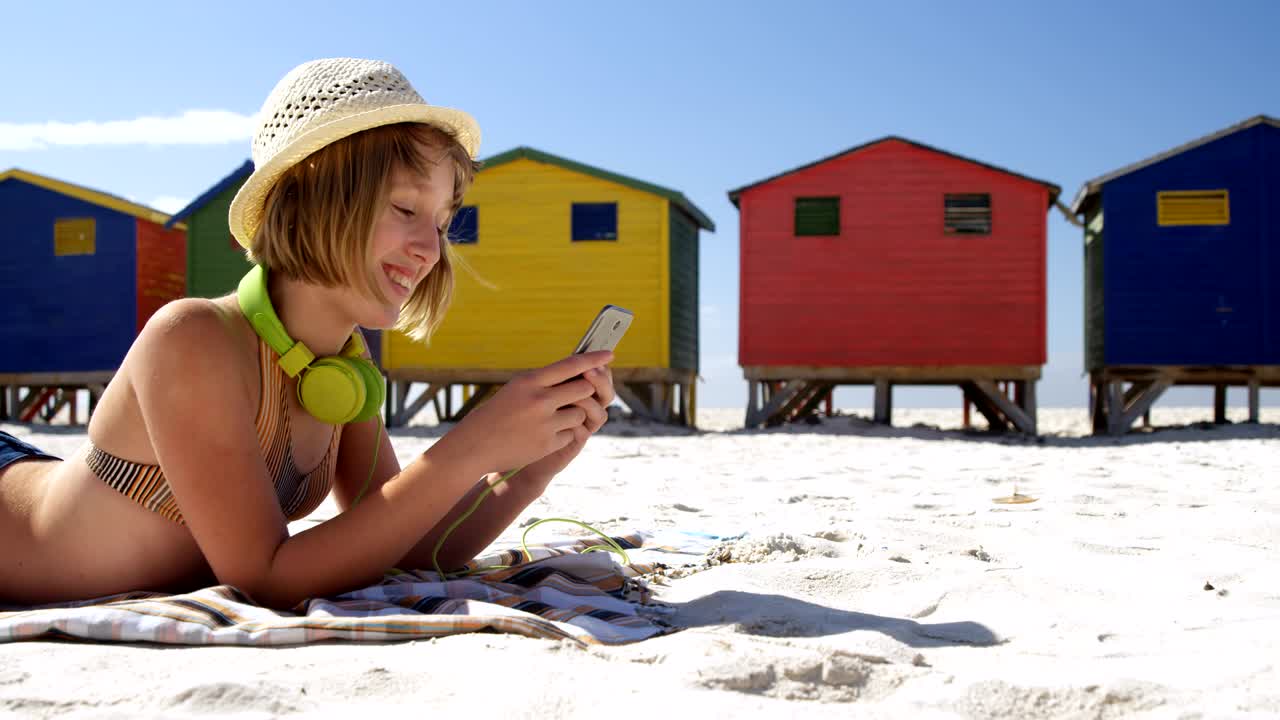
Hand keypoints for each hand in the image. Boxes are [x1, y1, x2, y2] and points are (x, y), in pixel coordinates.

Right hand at [436, 351, 613, 473]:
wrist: (474, 446)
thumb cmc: (495, 414)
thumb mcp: (516, 390)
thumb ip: (544, 382)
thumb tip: (578, 374)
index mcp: (530, 381)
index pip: (571, 365)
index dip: (593, 358)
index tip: (610, 354)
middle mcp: (540, 400)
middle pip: (584, 388)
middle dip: (584, 392)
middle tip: (576, 395)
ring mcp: (545, 423)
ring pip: (580, 413)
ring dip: (571, 416)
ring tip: (548, 420)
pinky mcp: (548, 444)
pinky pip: (570, 434)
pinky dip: (561, 435)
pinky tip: (541, 436)